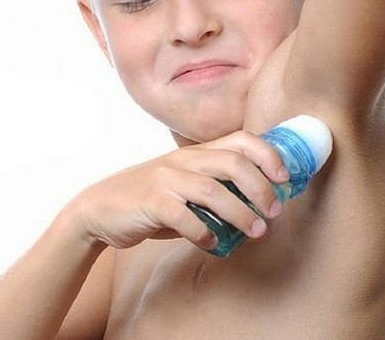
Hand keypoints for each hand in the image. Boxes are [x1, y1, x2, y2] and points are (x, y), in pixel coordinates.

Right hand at [66, 130, 290, 251]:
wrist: (99, 209)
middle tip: (274, 211)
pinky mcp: (150, 202)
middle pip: (231, 162)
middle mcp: (181, 161)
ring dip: (240, 212)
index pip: (238, 140)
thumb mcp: (182, 185)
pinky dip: (203, 232)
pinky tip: (212, 244)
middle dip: (260, 187)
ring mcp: (164, 179)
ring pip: (211, 189)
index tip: (285, 177)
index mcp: (193, 153)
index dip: (267, 154)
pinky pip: (182, 216)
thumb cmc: (148, 200)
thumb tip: (257, 206)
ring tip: (256, 231)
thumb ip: (213, 188)